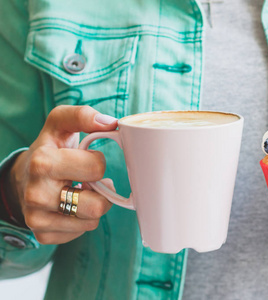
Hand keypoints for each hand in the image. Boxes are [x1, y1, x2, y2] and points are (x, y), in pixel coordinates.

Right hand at [8, 105, 117, 243]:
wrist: (23, 177)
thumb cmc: (50, 149)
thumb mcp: (60, 124)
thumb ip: (82, 116)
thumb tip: (110, 123)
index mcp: (42, 162)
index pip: (97, 168)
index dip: (97, 163)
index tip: (86, 159)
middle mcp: (36, 194)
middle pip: (98, 205)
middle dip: (100, 190)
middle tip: (87, 181)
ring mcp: (38, 218)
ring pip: (92, 221)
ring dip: (93, 206)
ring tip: (79, 192)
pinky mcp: (43, 235)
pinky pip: (82, 232)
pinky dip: (82, 220)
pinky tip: (70, 206)